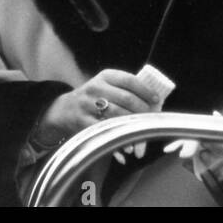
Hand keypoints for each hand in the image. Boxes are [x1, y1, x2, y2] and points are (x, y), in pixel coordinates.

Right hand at [36, 69, 159, 141]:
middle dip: (142, 110)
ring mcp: (87, 104)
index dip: (146, 90)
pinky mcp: (82, 121)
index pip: (129, 80)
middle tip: (152, 120)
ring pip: (117, 115)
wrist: (64, 109)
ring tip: (143, 133)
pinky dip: (117, 139)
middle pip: (126, 99)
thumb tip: (154, 105)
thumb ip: (126, 91)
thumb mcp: (106, 86)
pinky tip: (126, 147)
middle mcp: (96, 87)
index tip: (157, 100)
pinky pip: (104, 130)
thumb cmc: (95, 98)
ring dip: (132, 126)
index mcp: (105, 76)